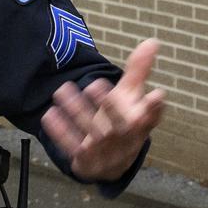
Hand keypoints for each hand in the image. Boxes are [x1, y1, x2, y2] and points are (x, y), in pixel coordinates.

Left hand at [41, 37, 166, 182]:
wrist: (110, 165)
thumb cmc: (124, 121)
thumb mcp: (131, 98)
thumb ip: (138, 71)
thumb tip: (151, 41)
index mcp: (141, 124)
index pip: (152, 117)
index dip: (155, 108)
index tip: (157, 94)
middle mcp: (125, 139)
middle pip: (120, 125)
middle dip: (110, 107)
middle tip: (95, 85)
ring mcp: (105, 151)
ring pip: (92, 132)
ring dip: (77, 111)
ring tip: (61, 89)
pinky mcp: (85, 159)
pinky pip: (71, 146)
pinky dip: (61, 132)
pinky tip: (50, 113)